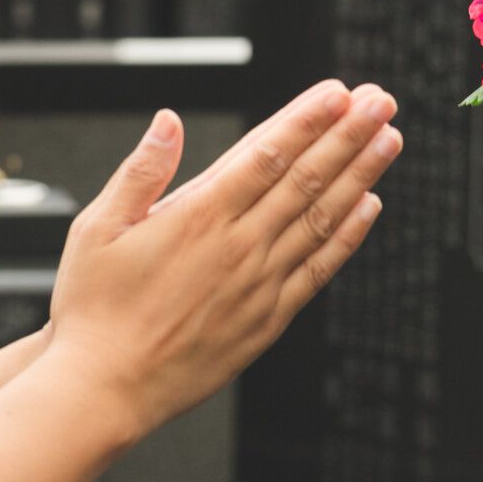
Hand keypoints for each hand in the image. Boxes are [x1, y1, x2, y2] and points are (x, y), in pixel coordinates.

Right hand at [42, 80, 401, 438]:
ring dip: (360, 174)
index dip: (307, 119)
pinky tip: (370, 206)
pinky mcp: (270, 318)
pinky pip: (320, 268)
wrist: (104, 389)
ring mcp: (260, 282)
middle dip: (348, 134)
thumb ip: (141, 171)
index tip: (338, 92)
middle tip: (381, 101)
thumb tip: (168, 121)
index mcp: (198, 216)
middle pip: (307, 177)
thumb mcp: (97, 229)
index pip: (267, 153)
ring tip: (388, 139)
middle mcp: (238, 245)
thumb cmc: (94, 310)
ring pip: (323, 216)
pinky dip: (348, 234)